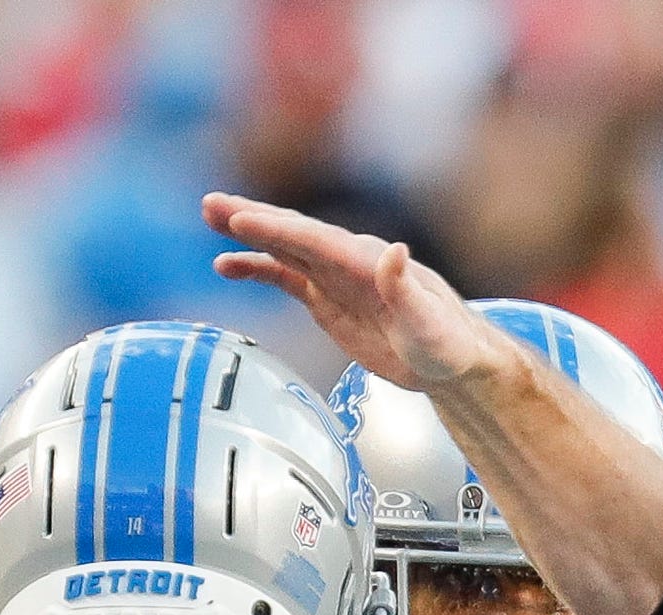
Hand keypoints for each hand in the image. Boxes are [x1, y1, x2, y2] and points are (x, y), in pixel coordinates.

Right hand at [203, 192, 503, 390]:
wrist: (453, 362)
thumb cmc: (449, 344)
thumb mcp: (430, 322)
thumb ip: (406, 289)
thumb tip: (393, 251)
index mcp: (370, 262)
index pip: (317, 241)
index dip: (279, 230)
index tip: (242, 220)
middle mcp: (349, 261)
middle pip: (295, 235)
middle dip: (254, 219)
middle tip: (211, 204)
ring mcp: (336, 278)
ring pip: (284, 249)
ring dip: (247, 234)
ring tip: (209, 217)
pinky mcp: (328, 300)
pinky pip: (285, 278)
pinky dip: (256, 269)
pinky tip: (226, 265)